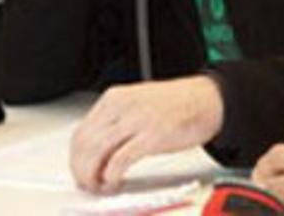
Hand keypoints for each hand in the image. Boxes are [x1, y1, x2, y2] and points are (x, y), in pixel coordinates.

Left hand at [70, 75, 224, 192]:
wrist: (208, 99)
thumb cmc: (177, 104)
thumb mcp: (138, 104)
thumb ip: (115, 123)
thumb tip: (95, 152)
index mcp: (115, 98)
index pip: (80, 133)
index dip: (76, 159)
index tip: (81, 173)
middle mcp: (122, 106)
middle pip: (84, 145)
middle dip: (80, 171)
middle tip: (88, 184)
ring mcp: (137, 120)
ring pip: (96, 153)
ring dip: (93, 177)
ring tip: (101, 186)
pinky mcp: (153, 136)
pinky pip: (119, 161)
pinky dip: (111, 177)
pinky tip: (116, 182)